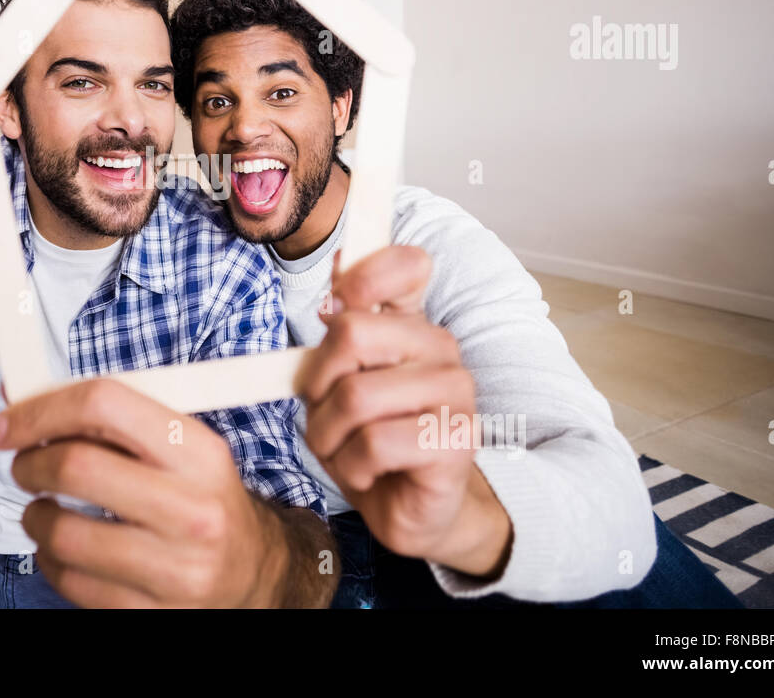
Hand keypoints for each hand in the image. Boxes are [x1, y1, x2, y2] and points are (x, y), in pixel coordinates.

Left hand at [0, 378, 288, 606]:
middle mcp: (194, 509)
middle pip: (77, 467)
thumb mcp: (176, 447)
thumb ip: (106, 419)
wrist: (252, 572)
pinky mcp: (154, 614)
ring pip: (64, 534)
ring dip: (35, 518)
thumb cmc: (200, 496)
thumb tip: (17, 395)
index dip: (41, 410)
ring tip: (44, 511)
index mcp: (199, 451)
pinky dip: (51, 561)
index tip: (6, 425)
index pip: (106, 404)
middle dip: (30, 464)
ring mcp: (177, 568)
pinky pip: (72, 583)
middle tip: (25, 467)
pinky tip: (65, 549)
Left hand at [300, 246, 512, 577]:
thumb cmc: (370, 440)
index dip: (360, 277)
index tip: (330, 309)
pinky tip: (370, 473)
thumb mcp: (338, 383)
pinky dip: (352, 467)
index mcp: (412, 326)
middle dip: (318, 384)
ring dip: (329, 436)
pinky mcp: (456, 442)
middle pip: (351, 332)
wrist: (409, 508)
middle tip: (327, 413)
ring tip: (345, 451)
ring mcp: (455, 394)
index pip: (405, 265)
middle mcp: (441, 350)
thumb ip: (338, 337)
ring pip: (355, 396)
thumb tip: (332, 296)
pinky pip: (374, 444)